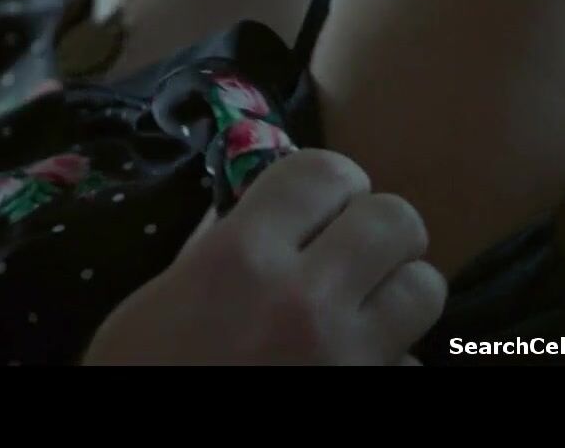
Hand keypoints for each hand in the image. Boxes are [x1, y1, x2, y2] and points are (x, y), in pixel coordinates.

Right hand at [85, 150, 446, 364]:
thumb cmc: (139, 370)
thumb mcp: (160, 298)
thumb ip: (214, 246)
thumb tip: (255, 205)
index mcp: (240, 257)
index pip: (325, 173)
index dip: (332, 183)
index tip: (322, 204)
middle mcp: (303, 299)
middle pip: (394, 220)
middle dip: (376, 231)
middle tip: (348, 253)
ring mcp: (344, 357)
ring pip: (425, 288)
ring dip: (396, 293)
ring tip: (361, 308)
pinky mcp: (363, 392)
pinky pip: (411, 364)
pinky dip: (388, 363)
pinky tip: (349, 366)